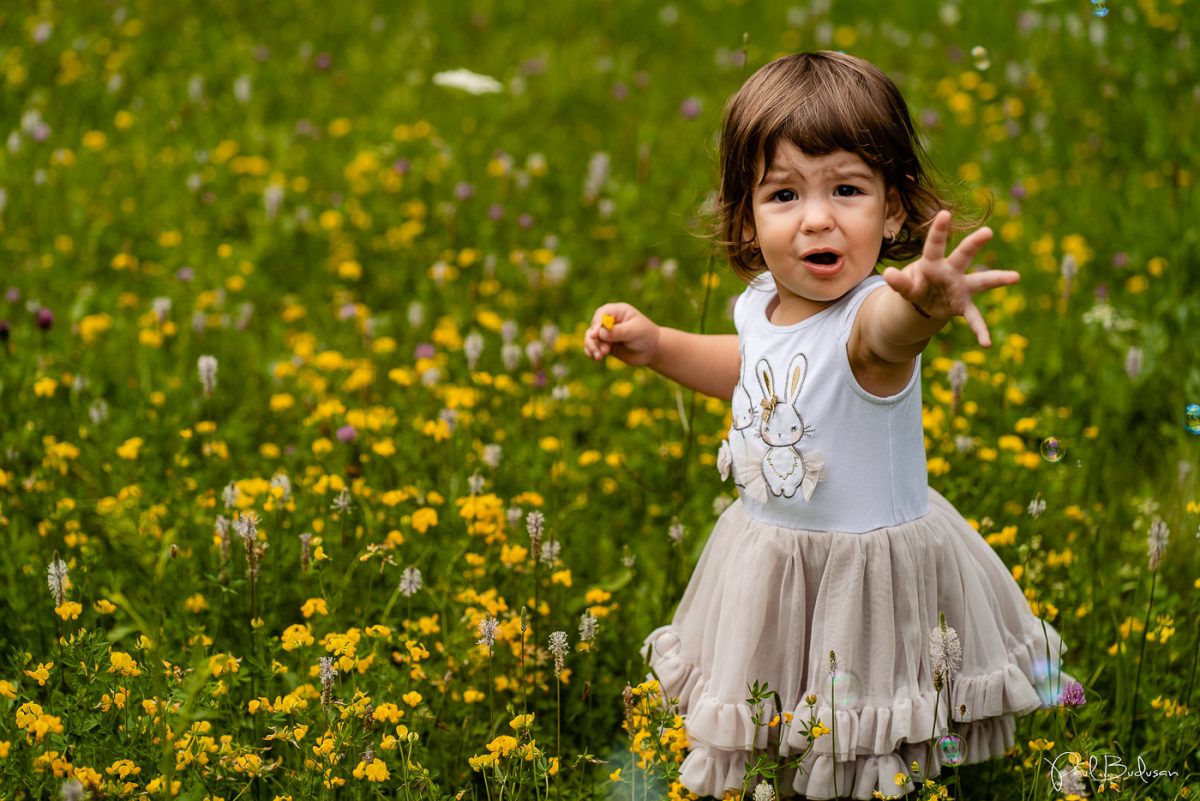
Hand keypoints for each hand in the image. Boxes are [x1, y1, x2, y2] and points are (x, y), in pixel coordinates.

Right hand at [583, 302, 660, 365]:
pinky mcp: (605, 344)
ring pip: (591, 337)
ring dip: (592, 347)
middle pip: (593, 326)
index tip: (595, 335)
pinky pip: (593, 346)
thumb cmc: (646, 336)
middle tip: (604, 352)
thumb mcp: (634, 332)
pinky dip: (591, 351)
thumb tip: (600, 333)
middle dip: (595, 339)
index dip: (596, 323)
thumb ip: (617, 332)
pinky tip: (595, 358)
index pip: (602, 313)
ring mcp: (606, 332)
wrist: (652, 350)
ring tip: (599, 357)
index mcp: (618, 311)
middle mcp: (609, 320)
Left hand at [881, 210, 1019, 346]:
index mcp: (933, 264)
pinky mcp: (963, 305)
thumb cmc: (916, 286)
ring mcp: (960, 288)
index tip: (944, 213)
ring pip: (981, 281)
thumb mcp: (905, 287)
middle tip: (987, 232)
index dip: (938, 231)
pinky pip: (974, 318)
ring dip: (997, 279)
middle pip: (963, 256)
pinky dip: (979, 330)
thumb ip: (899, 282)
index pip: (935, 245)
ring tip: (1016, 276)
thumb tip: (888, 274)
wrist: (925, 302)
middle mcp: (951, 272)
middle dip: (973, 244)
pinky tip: (986, 343)